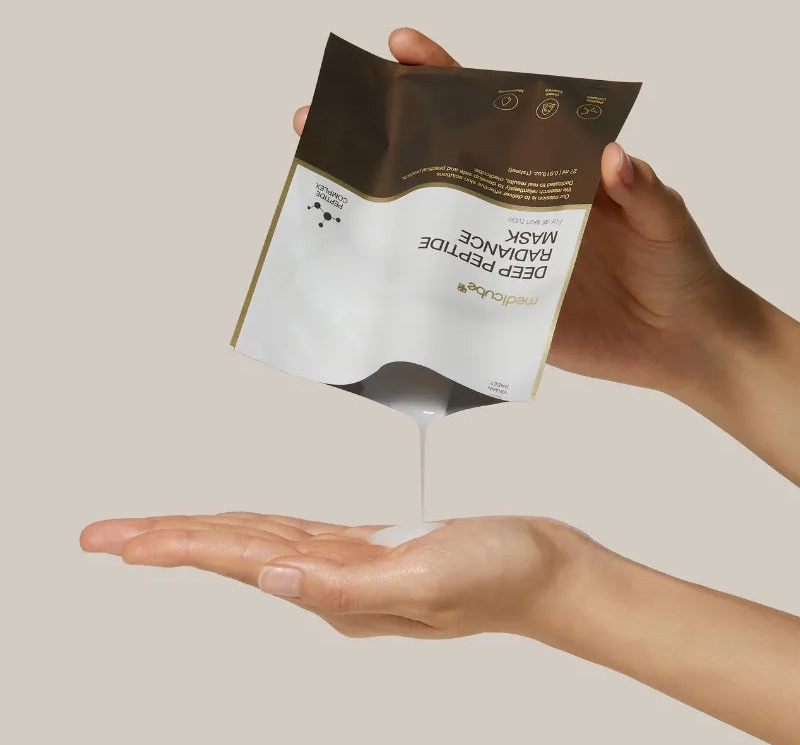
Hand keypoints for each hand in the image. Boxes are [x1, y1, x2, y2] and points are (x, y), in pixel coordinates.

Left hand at [80, 513, 588, 640]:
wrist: (545, 568)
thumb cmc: (501, 572)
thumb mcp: (429, 578)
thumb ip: (348, 584)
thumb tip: (271, 577)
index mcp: (340, 591)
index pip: (241, 561)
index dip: (179, 546)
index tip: (120, 543)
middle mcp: (334, 582)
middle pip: (234, 555)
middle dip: (167, 543)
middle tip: (105, 538)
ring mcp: (350, 567)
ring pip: (258, 545)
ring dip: (202, 537)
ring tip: (151, 537)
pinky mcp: (370, 548)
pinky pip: (294, 535)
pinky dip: (255, 529)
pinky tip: (239, 530)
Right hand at [293, 28, 748, 398]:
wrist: (679, 342)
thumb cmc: (680, 268)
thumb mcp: (667, 220)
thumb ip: (645, 190)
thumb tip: (614, 157)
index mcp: (547, 172)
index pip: (490, 115)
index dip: (445, 80)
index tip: (402, 49)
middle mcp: (513, 210)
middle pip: (440, 165)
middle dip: (384, 136)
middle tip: (328, 116)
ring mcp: (500, 259)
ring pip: (433, 226)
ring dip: (381, 207)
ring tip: (331, 188)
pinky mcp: (499, 308)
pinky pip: (448, 291)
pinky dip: (410, 283)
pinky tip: (370, 271)